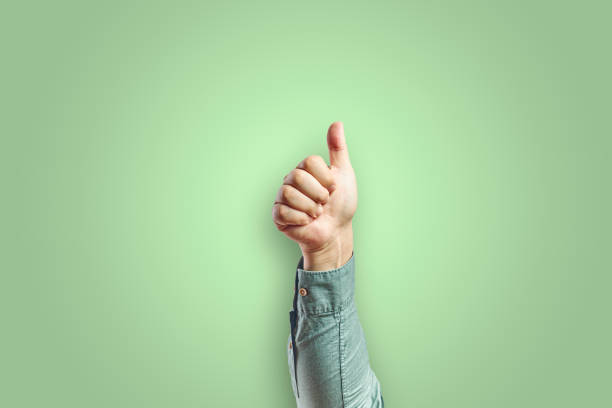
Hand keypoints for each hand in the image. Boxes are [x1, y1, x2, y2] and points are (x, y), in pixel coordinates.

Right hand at [272, 122, 356, 269]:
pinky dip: (300, 218)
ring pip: (289, 193)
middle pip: (298, 176)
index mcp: (305, 169)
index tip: (333, 188)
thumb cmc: (341, 204)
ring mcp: (282, 197)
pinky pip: (282, 211)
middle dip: (317, 194)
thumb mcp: (344, 174)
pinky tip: (306, 221)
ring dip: (309, 207)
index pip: (309, 162)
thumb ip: (338, 149)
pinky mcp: (278, 215)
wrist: (335, 232)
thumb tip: (336, 123)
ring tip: (316, 213)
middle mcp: (291, 180)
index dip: (325, 178)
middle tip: (324, 203)